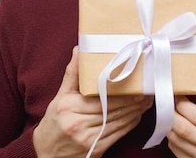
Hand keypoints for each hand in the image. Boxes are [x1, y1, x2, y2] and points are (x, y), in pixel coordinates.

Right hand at [33, 46, 153, 157]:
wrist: (47, 154)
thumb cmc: (54, 122)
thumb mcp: (60, 96)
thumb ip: (72, 73)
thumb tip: (80, 49)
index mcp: (69, 106)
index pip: (102, 97)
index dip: (123, 92)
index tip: (137, 85)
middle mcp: (77, 123)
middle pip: (112, 109)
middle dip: (133, 101)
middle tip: (149, 92)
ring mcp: (87, 138)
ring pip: (118, 121)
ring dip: (136, 112)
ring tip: (147, 102)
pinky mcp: (95, 149)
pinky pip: (118, 134)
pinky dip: (130, 124)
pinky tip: (137, 115)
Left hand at [167, 63, 195, 157]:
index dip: (182, 104)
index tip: (176, 93)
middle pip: (185, 129)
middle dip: (172, 114)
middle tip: (168, 102)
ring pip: (178, 141)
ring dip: (169, 126)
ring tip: (170, 114)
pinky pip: (176, 152)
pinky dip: (171, 139)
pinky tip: (174, 129)